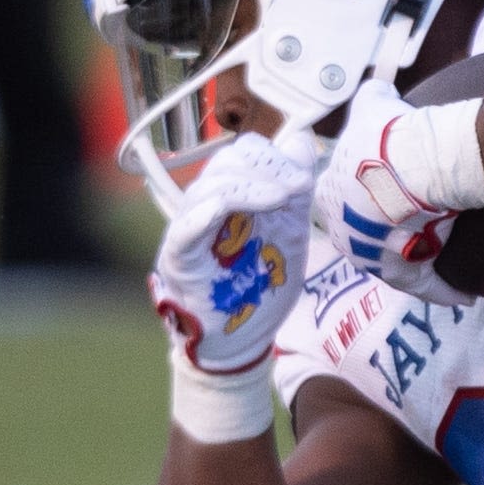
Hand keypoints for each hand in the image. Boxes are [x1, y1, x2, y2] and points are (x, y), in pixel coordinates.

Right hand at [146, 128, 324, 423]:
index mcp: (232, 196)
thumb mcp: (288, 233)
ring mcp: (190, 230)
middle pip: (225, 163)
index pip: (243, 153)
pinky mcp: (179, 257)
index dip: (274, 157)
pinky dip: (206, 212)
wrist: (241, 341)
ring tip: (283, 198)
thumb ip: (294, 191)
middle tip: (297, 188)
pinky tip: (227, 206)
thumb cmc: (259, 289)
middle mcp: (206, 206)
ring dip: (249, 186)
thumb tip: (302, 142)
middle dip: (265, 168)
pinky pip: (186, 227)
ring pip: (208, 187)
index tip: (304, 179)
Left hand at [318, 90, 483, 309]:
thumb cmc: (390, 137)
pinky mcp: (404, 274)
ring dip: (416, 260)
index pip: (343, 201)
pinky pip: (427, 287)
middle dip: (386, 232)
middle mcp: (345, 234)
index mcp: (331, 198)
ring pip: (395, 264)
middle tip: (415, 223)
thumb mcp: (374, 107)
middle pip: (366, 237)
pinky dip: (445, 290)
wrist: (414, 166)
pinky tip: (463, 295)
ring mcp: (373, 258)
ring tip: (441, 254)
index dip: (367, 194)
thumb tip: (379, 90)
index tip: (389, 190)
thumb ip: (372, 98)